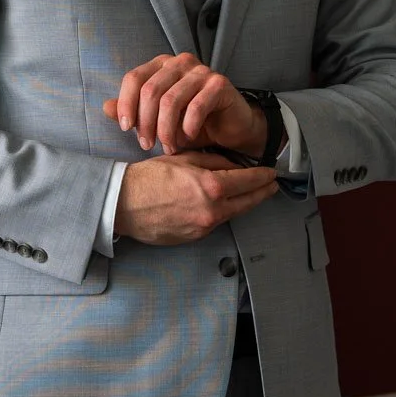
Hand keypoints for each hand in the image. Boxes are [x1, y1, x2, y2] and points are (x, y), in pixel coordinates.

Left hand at [104, 53, 266, 156]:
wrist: (230, 129)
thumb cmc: (191, 123)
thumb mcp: (157, 120)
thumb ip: (133, 112)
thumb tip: (106, 107)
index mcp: (161, 65)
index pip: (134, 78)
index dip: (126, 104)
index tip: (126, 129)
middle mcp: (180, 62)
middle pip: (150, 90)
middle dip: (145, 122)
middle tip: (147, 145)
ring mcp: (201, 71)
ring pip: (171, 100)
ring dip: (165, 130)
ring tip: (168, 147)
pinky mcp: (219, 84)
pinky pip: (196, 107)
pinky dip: (187, 129)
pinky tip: (187, 139)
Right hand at [115, 153, 277, 245]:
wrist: (123, 204)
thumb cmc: (149, 177)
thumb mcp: (184, 159)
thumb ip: (213, 162)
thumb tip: (233, 166)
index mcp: (211, 187)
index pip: (248, 181)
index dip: (263, 176)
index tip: (272, 173)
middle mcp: (212, 210)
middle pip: (248, 202)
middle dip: (262, 193)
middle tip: (272, 186)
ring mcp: (203, 227)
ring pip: (233, 213)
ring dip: (244, 203)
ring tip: (252, 194)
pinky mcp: (194, 237)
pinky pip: (215, 222)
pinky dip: (223, 212)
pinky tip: (223, 205)